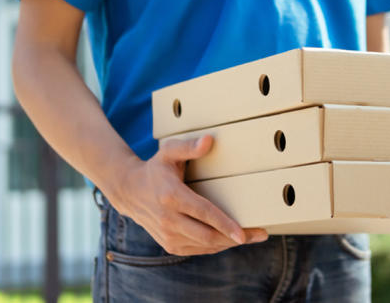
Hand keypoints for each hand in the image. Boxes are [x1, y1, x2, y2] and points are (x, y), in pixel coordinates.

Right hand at [103, 135, 267, 255]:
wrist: (129, 191)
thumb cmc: (155, 168)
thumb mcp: (168, 151)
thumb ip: (188, 147)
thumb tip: (209, 141)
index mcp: (171, 197)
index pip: (203, 214)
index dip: (224, 225)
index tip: (243, 233)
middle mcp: (168, 220)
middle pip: (207, 235)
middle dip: (235, 237)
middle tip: (260, 234)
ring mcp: (167, 235)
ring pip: (204, 245)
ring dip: (228, 243)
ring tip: (251, 236)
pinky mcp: (169, 244)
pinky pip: (197, 249)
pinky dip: (215, 246)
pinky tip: (230, 239)